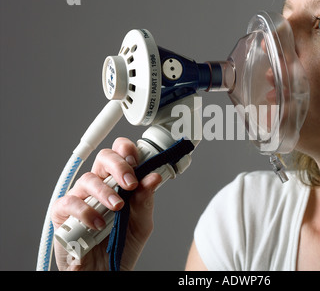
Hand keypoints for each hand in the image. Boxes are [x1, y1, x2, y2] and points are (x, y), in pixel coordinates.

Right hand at [51, 137, 161, 269]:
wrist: (106, 271)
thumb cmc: (122, 244)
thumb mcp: (141, 222)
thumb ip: (145, 200)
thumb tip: (153, 177)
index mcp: (118, 182)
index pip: (120, 154)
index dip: (127, 151)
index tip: (138, 161)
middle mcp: (99, 185)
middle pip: (104, 158)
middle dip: (119, 166)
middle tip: (130, 183)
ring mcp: (80, 197)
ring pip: (88, 179)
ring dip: (105, 191)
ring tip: (117, 208)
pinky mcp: (63, 214)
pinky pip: (70, 202)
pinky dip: (85, 211)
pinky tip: (98, 223)